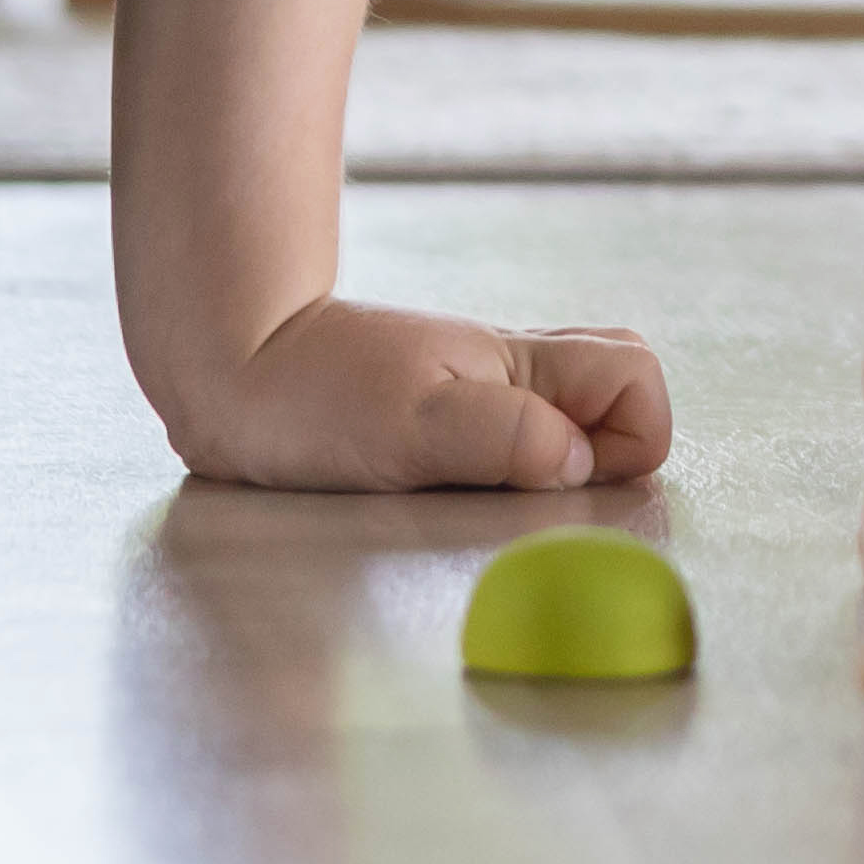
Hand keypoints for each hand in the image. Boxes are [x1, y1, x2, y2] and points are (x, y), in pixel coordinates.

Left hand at [160, 295, 672, 491]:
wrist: (226, 367)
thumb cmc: (309, 394)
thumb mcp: (411, 425)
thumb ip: (506, 438)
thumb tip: (579, 464)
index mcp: (521, 365)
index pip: (637, 379)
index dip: (630, 436)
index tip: (562, 478)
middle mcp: (514, 375)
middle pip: (620, 393)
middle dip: (607, 456)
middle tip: (526, 497)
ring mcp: (483, 395)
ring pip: (570, 419)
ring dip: (551, 470)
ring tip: (481, 499)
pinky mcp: (445, 422)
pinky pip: (515, 440)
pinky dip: (506, 474)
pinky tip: (448, 495)